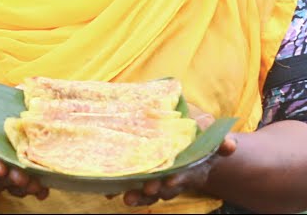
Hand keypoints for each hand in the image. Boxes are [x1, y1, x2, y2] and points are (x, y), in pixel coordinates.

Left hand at [114, 103, 237, 207]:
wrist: (186, 151)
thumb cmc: (198, 144)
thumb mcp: (211, 142)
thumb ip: (221, 144)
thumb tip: (231, 145)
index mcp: (191, 171)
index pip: (184, 177)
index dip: (178, 180)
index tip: (170, 181)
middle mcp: (174, 181)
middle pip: (164, 190)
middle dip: (155, 190)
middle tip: (146, 189)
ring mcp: (157, 183)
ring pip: (147, 194)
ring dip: (138, 197)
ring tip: (126, 198)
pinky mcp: (142, 180)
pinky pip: (132, 187)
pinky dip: (120, 190)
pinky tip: (109, 193)